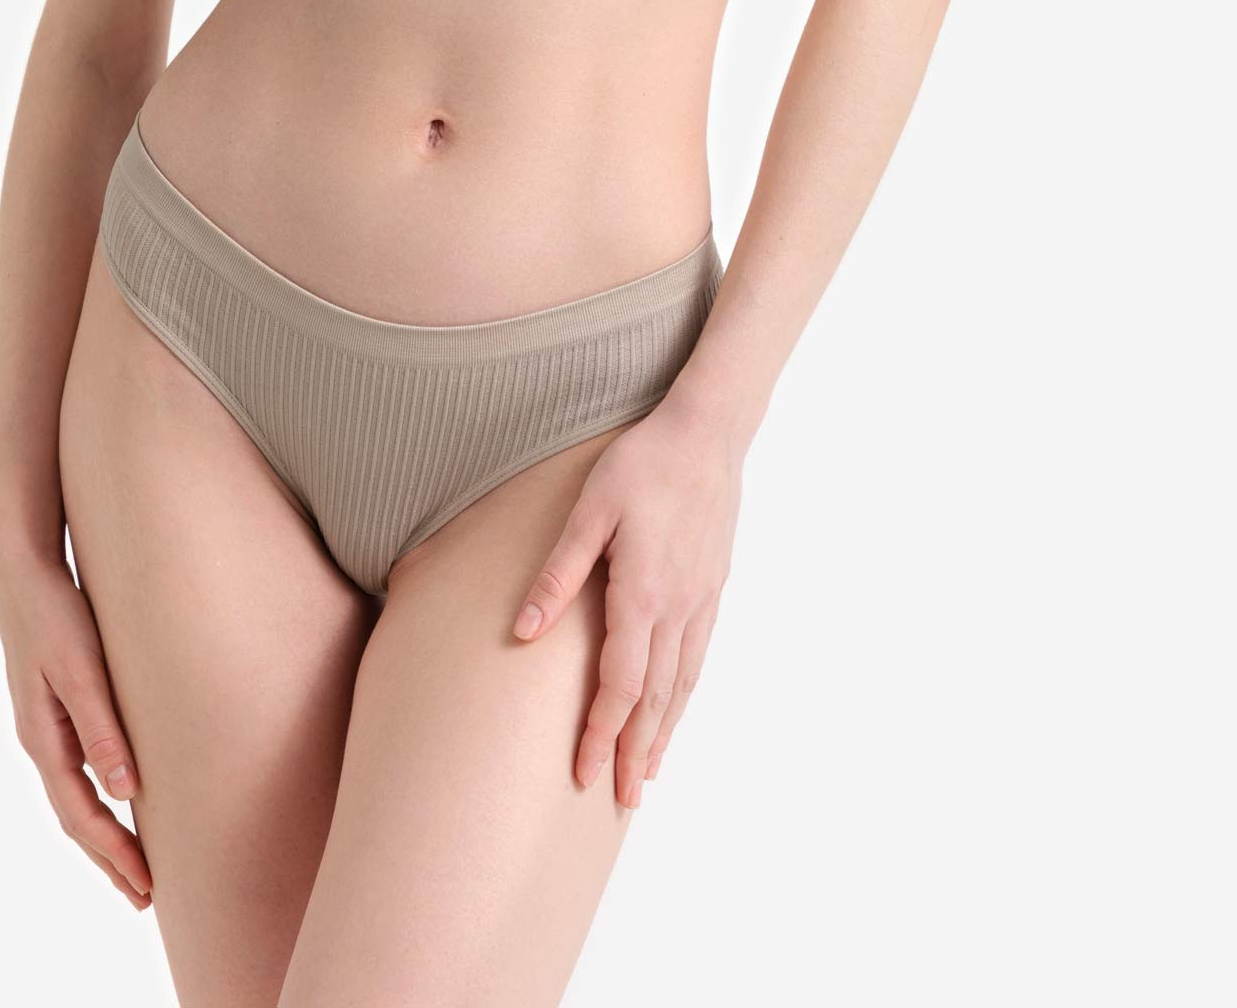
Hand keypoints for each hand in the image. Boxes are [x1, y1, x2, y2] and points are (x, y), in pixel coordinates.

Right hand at [0, 540, 153, 907]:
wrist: (22, 567)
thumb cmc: (54, 613)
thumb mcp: (80, 670)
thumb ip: (101, 728)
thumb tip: (124, 791)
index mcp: (43, 739)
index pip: (81, 815)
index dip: (113, 853)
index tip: (145, 886)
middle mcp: (40, 740)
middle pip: (75, 817)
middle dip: (107, 858)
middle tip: (143, 896)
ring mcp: (44, 725)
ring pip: (75, 796)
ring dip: (103, 833)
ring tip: (134, 863)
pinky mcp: (54, 706)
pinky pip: (76, 769)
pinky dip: (97, 797)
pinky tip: (119, 796)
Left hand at [509, 395, 743, 805]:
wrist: (707, 434)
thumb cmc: (640, 464)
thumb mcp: (588, 510)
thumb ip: (557, 574)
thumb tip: (523, 632)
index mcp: (641, 593)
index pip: (619, 683)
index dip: (601, 732)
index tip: (584, 773)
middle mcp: (677, 608)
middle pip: (654, 698)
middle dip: (634, 752)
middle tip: (620, 800)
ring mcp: (701, 601)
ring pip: (681, 683)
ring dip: (663, 733)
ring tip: (648, 774)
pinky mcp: (713, 588)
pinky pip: (698, 657)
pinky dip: (685, 696)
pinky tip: (675, 710)